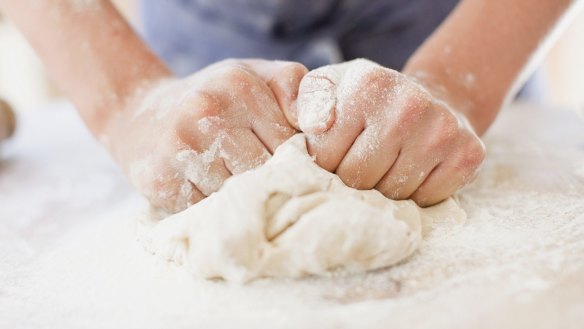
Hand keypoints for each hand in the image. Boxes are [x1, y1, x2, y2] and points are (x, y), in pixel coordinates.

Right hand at [104, 59, 306, 212]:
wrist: (137, 113)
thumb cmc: (211, 98)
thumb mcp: (252, 76)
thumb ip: (294, 87)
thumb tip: (321, 124)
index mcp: (239, 87)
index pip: (289, 143)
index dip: (296, 162)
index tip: (293, 169)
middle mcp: (207, 113)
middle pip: (265, 172)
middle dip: (272, 182)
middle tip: (271, 186)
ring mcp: (180, 149)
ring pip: (238, 195)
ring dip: (245, 199)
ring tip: (242, 189)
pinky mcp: (160, 182)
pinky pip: (208, 211)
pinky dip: (217, 210)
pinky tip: (213, 194)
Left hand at [289, 59, 484, 206]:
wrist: (432, 98)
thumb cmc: (369, 100)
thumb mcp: (332, 86)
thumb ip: (309, 101)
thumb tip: (312, 125)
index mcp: (368, 85)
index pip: (325, 157)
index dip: (324, 164)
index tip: (334, 155)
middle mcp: (408, 104)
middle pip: (358, 178)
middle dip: (351, 181)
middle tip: (359, 166)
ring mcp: (442, 130)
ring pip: (392, 194)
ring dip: (382, 190)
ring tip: (386, 167)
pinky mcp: (468, 154)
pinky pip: (426, 200)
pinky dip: (415, 196)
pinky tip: (413, 172)